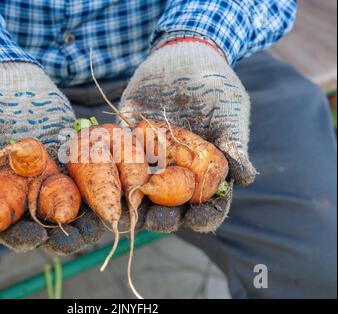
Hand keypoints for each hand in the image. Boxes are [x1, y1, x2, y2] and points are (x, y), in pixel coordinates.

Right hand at [0, 62, 103, 253]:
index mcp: (2, 194)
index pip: (13, 228)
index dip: (24, 237)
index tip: (38, 236)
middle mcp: (30, 189)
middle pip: (51, 223)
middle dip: (68, 234)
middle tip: (84, 235)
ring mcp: (54, 172)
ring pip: (77, 202)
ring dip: (93, 214)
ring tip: (107, 217)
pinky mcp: (75, 153)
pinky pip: (93, 171)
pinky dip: (105, 181)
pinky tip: (119, 187)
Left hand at [119, 39, 255, 232]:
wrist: (182, 56)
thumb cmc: (214, 86)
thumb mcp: (229, 113)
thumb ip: (234, 145)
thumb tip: (246, 178)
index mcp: (205, 172)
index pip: (208, 204)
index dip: (204, 216)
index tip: (196, 221)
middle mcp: (177, 172)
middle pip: (172, 205)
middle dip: (164, 218)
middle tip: (154, 221)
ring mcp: (150, 161)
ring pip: (142, 192)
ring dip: (133, 206)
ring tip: (125, 214)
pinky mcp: (127, 144)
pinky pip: (116, 162)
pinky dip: (110, 174)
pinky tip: (104, 184)